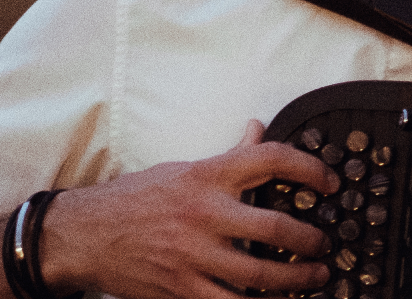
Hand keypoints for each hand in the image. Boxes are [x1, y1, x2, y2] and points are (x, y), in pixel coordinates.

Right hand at [38, 121, 339, 298]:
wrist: (81, 236)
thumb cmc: (133, 200)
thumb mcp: (181, 169)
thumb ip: (227, 156)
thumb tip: (258, 128)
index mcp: (206, 177)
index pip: (269, 159)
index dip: (309, 168)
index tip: (329, 182)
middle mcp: (202, 214)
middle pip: (273, 227)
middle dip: (309, 239)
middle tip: (324, 243)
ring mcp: (192, 255)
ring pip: (258, 274)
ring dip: (295, 279)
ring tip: (314, 277)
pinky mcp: (181, 288)